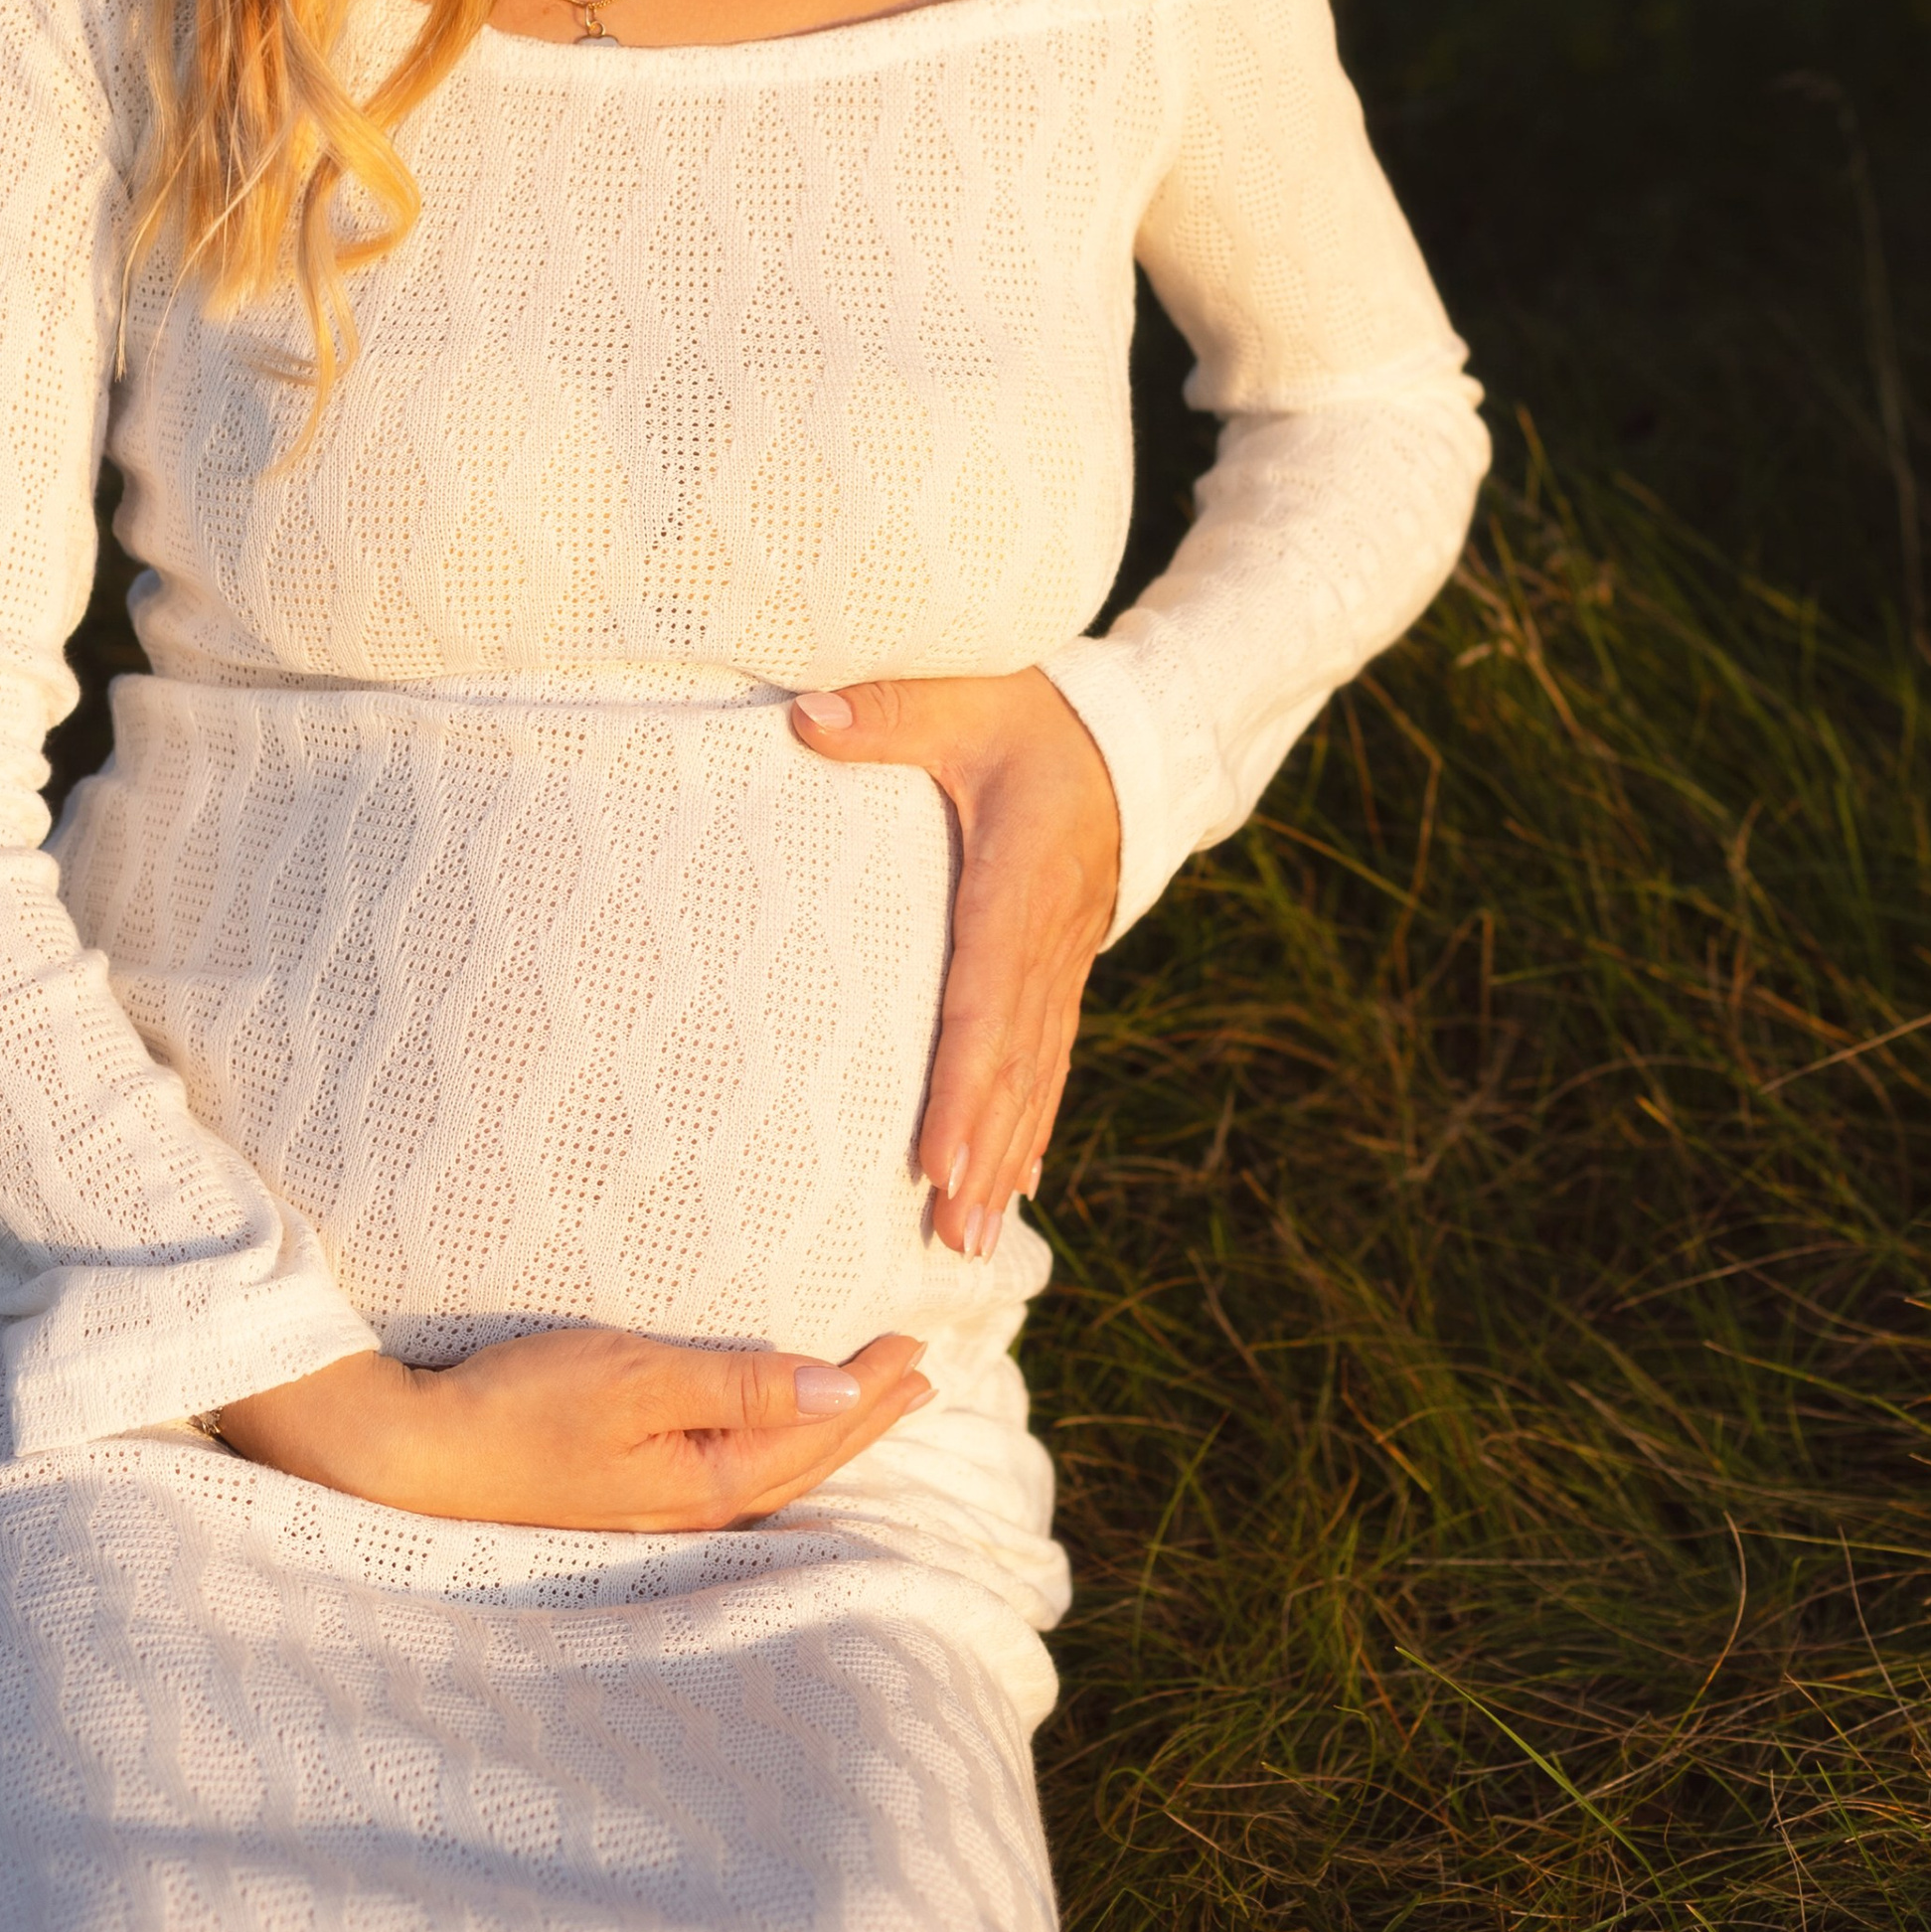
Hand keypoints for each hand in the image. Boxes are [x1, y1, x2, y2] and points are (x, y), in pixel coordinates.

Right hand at [214, 1326, 934, 1531]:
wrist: (418, 1456)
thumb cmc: (523, 1405)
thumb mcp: (639, 1378)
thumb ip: (742, 1386)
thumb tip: (844, 1395)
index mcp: (709, 1481)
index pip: (817, 1435)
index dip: (873, 1392)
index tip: (920, 1346)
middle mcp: (695, 1509)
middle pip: (806, 1465)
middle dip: (868, 1419)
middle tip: (923, 1375)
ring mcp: (658, 1511)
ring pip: (774, 1474)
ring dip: (829, 1437)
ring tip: (871, 1406)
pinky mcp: (626, 1498)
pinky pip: (735, 1476)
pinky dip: (777, 1449)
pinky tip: (775, 1440)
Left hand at [790, 666, 1118, 1259]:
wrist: (1126, 735)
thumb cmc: (1030, 714)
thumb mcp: (963, 695)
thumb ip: (888, 709)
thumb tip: (804, 717)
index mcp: (1019, 882)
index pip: (986, 997)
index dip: (963, 1083)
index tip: (938, 1156)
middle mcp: (1047, 940)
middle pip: (1012, 1062)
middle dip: (982, 1153)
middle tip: (951, 1233)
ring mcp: (1062, 963)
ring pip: (1034, 1075)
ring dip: (1005, 1157)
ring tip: (971, 1236)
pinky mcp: (1062, 971)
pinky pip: (1048, 1058)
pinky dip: (1032, 1123)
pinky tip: (1014, 1182)